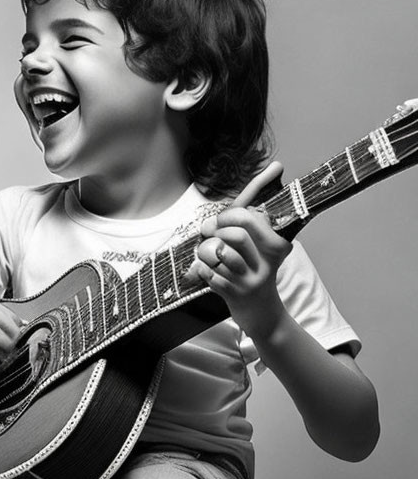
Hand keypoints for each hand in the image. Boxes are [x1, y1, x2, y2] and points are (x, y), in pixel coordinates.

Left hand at [186, 162, 291, 338]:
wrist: (262, 312)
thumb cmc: (254, 265)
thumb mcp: (261, 238)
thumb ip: (258, 203)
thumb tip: (277, 165)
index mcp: (277, 243)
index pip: (250, 217)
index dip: (227, 215)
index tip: (220, 221)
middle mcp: (267, 261)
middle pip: (234, 233)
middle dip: (215, 230)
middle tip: (208, 234)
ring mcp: (251, 278)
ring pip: (217, 253)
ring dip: (204, 252)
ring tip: (207, 256)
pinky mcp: (236, 293)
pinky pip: (207, 272)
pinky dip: (200, 270)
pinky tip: (207, 272)